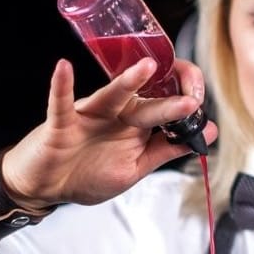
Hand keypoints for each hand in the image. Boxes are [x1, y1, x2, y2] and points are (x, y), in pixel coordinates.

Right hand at [1, 57, 217, 207]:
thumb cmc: (86, 173)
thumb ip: (168, 148)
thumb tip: (208, 131)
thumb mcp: (135, 167)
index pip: (166, 104)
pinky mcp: (61, 124)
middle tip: (192, 98)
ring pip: (111, 96)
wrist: (44, 186)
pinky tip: (64, 68)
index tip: (200, 106)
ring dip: (128, 82)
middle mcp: (115, 115)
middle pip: (147, 103)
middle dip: (170, 101)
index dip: (185, 103)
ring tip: (147, 67)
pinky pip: (60, 103)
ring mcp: (88, 116)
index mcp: (135, 124)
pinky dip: (60, 85)